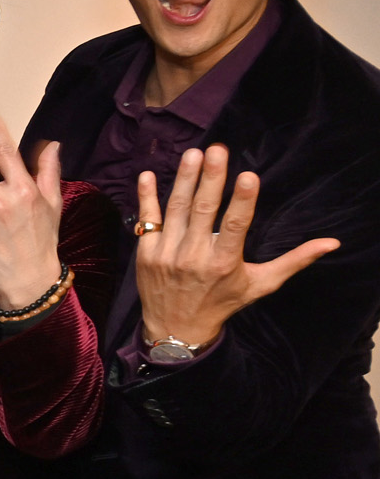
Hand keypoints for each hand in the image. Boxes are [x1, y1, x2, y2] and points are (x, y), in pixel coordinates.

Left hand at [134, 144, 337, 348]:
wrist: (176, 328)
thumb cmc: (223, 302)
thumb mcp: (261, 284)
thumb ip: (293, 260)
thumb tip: (331, 243)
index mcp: (223, 262)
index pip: (234, 226)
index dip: (241, 201)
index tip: (248, 175)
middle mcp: (193, 256)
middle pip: (203, 211)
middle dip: (210, 178)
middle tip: (217, 149)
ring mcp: (166, 253)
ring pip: (176, 210)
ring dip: (184, 180)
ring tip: (194, 153)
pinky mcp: (146, 253)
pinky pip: (147, 220)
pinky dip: (147, 197)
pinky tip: (149, 174)